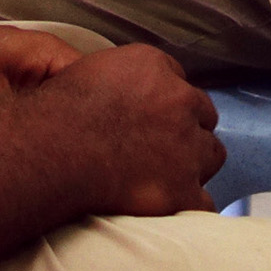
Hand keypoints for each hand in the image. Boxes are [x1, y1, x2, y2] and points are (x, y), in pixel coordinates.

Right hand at [36, 45, 223, 216]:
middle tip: (165, 145)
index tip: (156, 115)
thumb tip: (134, 89)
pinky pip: (204, 201)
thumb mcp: (98, 67)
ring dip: (196, 163)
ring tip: (170, 173)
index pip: (180, 82)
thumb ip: (129, 74)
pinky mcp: (184, 190)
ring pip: (212, 155)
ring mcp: (186, 147)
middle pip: (204, 116)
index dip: (168, 101)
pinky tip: (172, 203)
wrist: (58, 147)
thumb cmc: (66, 108)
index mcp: (155, 67)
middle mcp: (179, 101)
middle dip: (189, 129)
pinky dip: (189, 203)